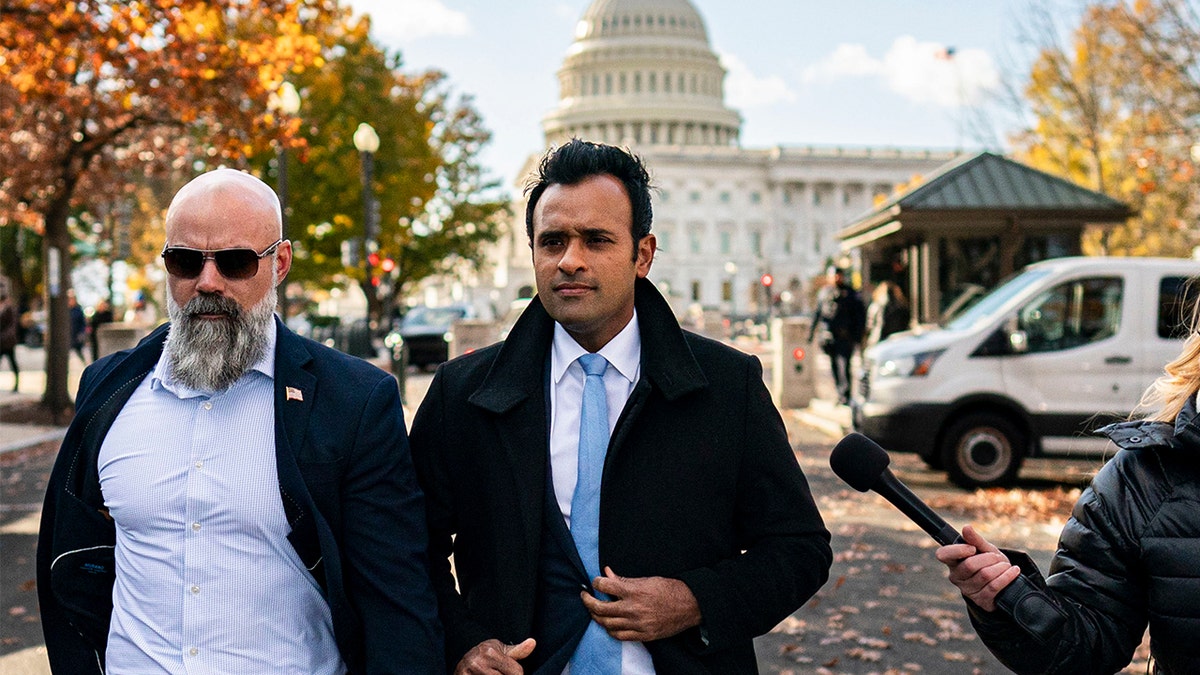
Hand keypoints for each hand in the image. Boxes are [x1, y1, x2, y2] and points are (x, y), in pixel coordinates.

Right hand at [453, 638, 535, 674]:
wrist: (463, 661)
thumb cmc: (485, 654)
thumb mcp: (500, 650)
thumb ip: (518, 651)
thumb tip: (533, 642)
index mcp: (490, 653)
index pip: (517, 673)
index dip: (517, 674)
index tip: (509, 670)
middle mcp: (479, 664)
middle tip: (500, 672)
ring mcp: (469, 674)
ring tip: (493, 673)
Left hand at [581, 567, 701, 641]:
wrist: (690, 606)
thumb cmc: (670, 589)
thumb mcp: (647, 579)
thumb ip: (624, 579)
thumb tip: (607, 573)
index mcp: (634, 591)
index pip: (604, 586)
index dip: (596, 583)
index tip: (594, 582)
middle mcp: (633, 609)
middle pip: (600, 608)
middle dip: (588, 601)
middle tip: (585, 596)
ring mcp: (638, 624)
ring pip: (607, 624)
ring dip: (597, 616)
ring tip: (594, 610)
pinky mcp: (643, 635)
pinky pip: (619, 635)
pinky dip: (610, 629)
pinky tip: (608, 623)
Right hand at [935, 524, 1021, 611]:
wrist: (1002, 583)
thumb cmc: (989, 563)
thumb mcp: (984, 549)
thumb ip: (975, 540)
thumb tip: (966, 528)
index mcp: (953, 561)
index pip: (943, 555)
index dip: (957, 550)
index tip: (972, 548)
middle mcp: (956, 577)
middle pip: (970, 565)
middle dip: (989, 558)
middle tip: (996, 557)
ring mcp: (968, 590)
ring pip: (985, 575)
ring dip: (1000, 567)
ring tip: (1005, 565)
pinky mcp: (981, 600)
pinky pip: (994, 586)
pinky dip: (1007, 576)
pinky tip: (1013, 571)